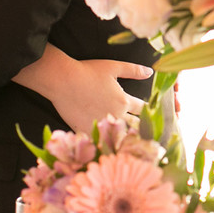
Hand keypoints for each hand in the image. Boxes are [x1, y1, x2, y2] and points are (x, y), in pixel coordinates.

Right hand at [14, 45, 153, 133]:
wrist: (63, 81)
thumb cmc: (88, 71)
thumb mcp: (113, 67)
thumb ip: (133, 70)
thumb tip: (150, 72)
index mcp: (124, 101)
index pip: (142, 108)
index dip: (147, 110)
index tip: (150, 113)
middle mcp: (115, 116)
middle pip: (133, 125)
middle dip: (138, 126)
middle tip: (145, 131)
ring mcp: (101, 125)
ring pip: (118, 135)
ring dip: (123, 136)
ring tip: (129, 140)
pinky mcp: (87, 131)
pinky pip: (99, 140)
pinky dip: (104, 142)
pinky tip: (108, 145)